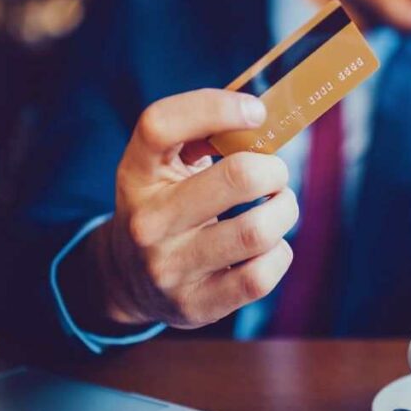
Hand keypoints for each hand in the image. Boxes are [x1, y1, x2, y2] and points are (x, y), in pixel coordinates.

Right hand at [83, 89, 297, 328]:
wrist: (126, 278)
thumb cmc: (164, 204)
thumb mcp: (162, 165)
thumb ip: (201, 133)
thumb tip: (261, 118)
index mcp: (136, 173)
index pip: (161, 124)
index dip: (217, 107)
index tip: (257, 112)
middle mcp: (147, 221)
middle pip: (237, 177)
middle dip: (274, 170)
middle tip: (275, 174)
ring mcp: (169, 267)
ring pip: (257, 231)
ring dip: (284, 210)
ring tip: (279, 206)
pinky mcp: (195, 304)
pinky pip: (260, 276)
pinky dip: (279, 254)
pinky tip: (269, 247)